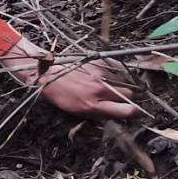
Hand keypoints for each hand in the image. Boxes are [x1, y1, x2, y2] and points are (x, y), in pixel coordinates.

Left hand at [1, 39, 137, 119]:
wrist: (46, 73)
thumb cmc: (59, 94)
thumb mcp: (76, 111)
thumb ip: (98, 114)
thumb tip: (115, 116)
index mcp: (94, 105)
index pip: (127, 111)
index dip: (131, 111)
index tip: (130, 110)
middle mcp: (100, 90)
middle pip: (129, 95)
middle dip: (125, 97)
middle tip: (115, 96)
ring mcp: (100, 75)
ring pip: (123, 81)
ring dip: (118, 84)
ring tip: (105, 84)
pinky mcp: (99, 62)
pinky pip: (115, 68)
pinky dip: (112, 72)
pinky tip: (102, 75)